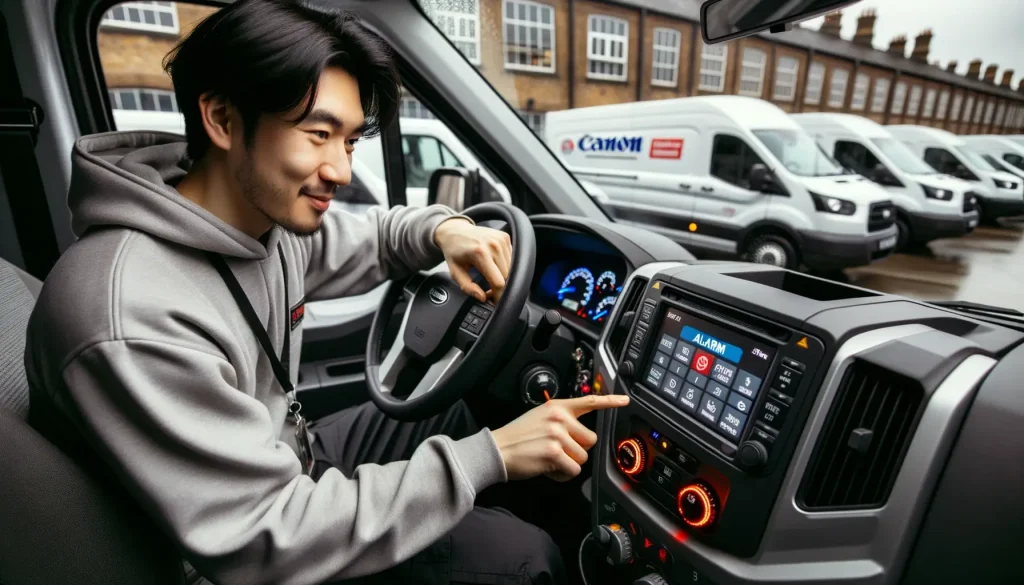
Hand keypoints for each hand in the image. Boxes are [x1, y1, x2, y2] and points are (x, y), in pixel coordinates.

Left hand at [434, 217, 511, 301]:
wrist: (454, 230)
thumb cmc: (454, 251)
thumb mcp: (455, 272)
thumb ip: (468, 287)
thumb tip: (483, 298)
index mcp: (480, 253)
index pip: (499, 282)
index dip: (498, 296)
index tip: (495, 302)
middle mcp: (493, 244)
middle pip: (507, 277)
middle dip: (500, 288)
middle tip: (489, 292)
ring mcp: (501, 239)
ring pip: (512, 269)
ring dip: (503, 277)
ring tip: (490, 279)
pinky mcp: (505, 238)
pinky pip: (512, 259)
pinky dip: (505, 267)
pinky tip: (494, 267)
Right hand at [491, 394, 630, 481]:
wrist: (497, 450)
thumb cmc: (518, 438)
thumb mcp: (539, 418)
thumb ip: (560, 421)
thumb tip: (579, 435)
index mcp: (557, 407)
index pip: (588, 401)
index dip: (610, 401)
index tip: (625, 400)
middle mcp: (559, 418)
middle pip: (590, 440)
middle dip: (577, 450)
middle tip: (557, 451)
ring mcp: (557, 435)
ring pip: (583, 457)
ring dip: (569, 464)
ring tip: (549, 459)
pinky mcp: (555, 453)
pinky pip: (573, 470)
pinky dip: (562, 475)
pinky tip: (548, 468)